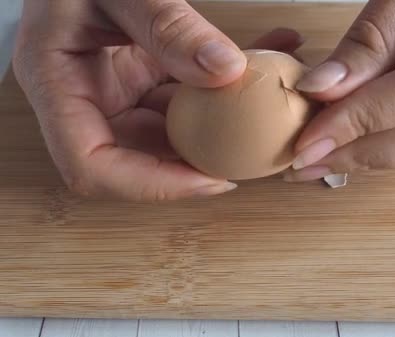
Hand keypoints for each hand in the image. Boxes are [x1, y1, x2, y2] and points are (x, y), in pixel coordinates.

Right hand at [12, 0, 302, 199]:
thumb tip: (226, 70)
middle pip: (142, 158)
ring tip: (269, 96)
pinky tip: (263, 58)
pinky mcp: (140, 77)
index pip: (93, 167)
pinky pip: (184, 98)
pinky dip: (222, 88)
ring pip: (172, 131)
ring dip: (222, 124)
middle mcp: (85, 98)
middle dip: (200, 160)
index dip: (153, 185)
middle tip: (255, 150)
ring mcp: (114, 90)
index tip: (212, 180)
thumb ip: (167, 25)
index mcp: (57, 85)